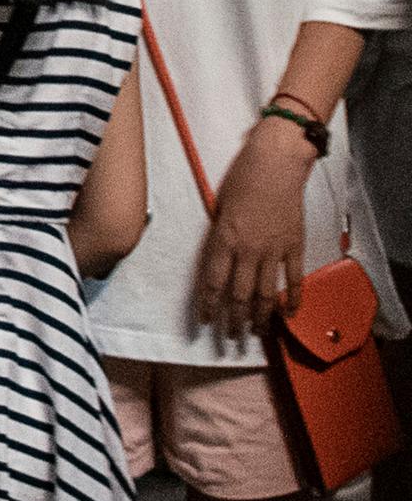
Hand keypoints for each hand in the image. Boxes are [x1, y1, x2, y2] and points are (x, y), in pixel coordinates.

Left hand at [192, 121, 319, 340]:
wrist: (275, 163)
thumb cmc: (242, 178)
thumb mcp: (218, 207)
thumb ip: (220, 236)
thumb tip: (219, 258)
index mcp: (223, 239)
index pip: (212, 283)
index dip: (209, 306)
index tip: (206, 322)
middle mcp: (247, 249)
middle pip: (238, 295)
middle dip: (233, 320)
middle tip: (231, 338)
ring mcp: (273, 249)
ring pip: (265, 293)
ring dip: (260, 317)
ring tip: (256, 332)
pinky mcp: (294, 245)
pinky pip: (293, 279)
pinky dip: (293, 299)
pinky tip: (290, 314)